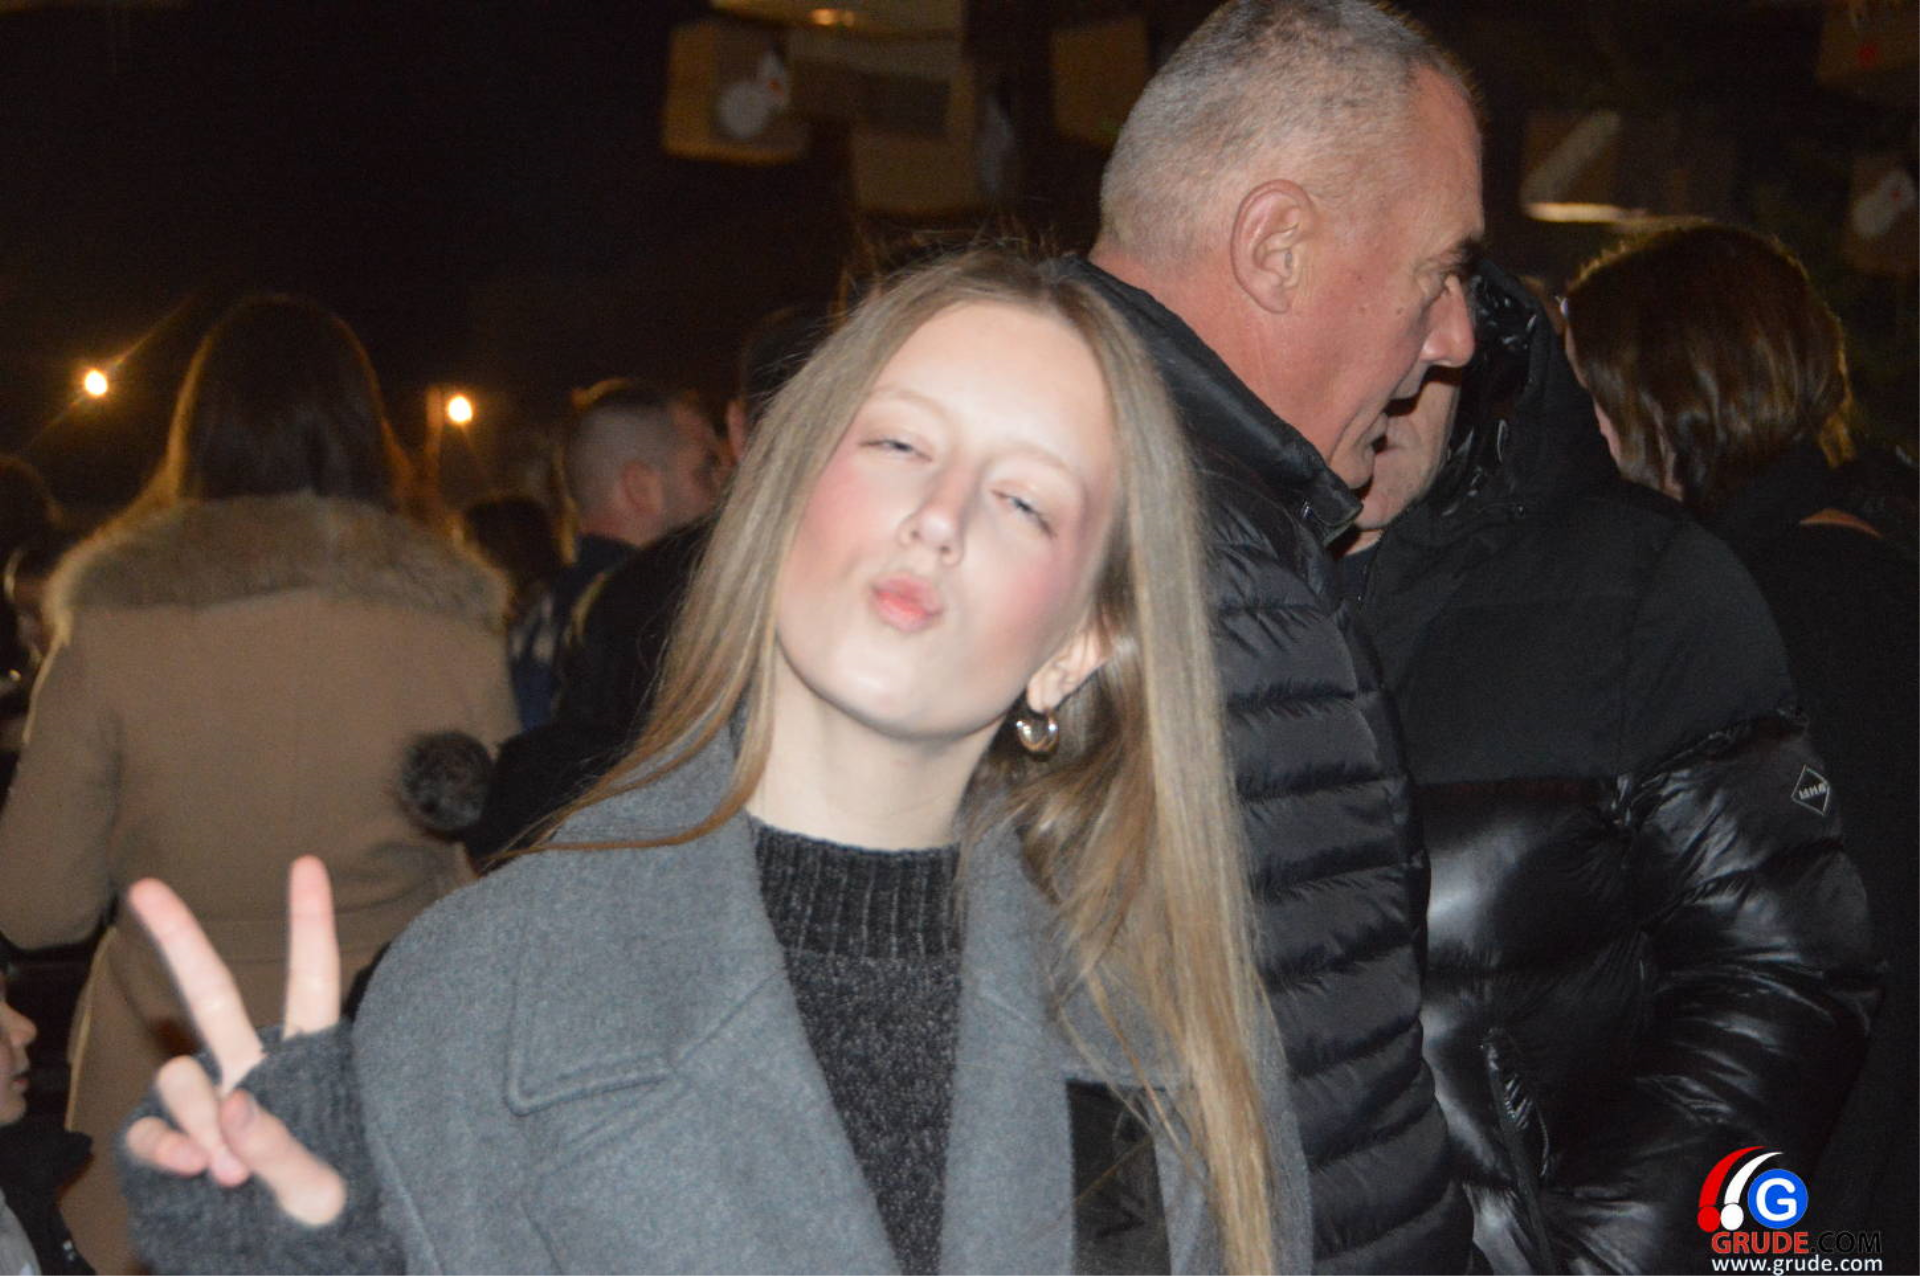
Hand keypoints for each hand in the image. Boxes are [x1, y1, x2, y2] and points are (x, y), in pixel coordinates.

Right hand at [123, 856, 348, 1226]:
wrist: (292, 1268)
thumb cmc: (326, 1223)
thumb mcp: (322, 1192)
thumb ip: (282, 1150)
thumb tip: (235, 1103)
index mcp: (310, 1065)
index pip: (311, 983)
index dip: (310, 924)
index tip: (307, 865)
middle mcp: (253, 1072)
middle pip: (210, 995)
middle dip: (178, 940)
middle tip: (145, 886)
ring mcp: (207, 1106)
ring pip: (179, 1080)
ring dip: (199, 1123)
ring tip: (230, 1174)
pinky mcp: (169, 1145)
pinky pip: (148, 1131)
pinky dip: (164, 1148)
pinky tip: (191, 1171)